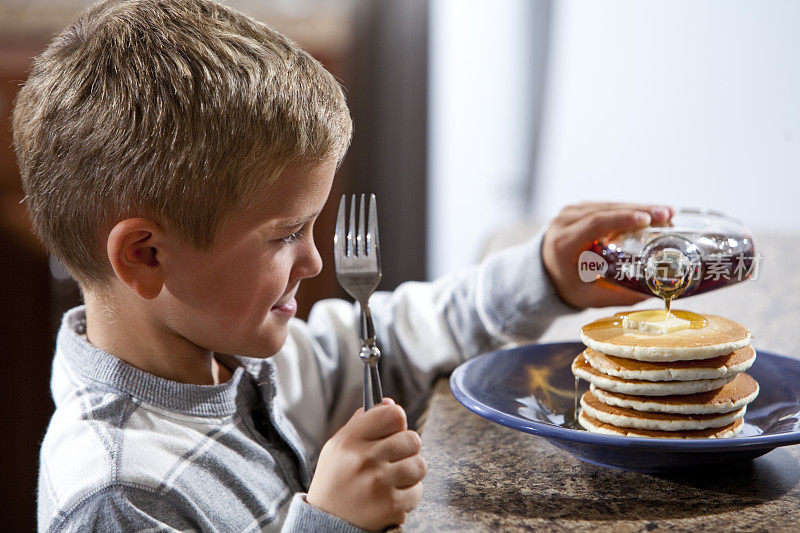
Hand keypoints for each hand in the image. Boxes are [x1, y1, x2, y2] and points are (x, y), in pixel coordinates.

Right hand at [307, 398, 425, 530]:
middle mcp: (364, 459)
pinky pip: (418, 490)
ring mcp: (379, 483)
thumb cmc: (336, 480)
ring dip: (410, 473)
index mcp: (350, 440)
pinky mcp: (391, 505)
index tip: (393, 430)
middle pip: (413, 439)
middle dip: (406, 449)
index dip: (397, 421)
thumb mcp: (338, 447)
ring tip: (391, 480)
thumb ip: (363, 422)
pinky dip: (408, 495)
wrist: (326, 523)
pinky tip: (390, 496)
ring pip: (419, 465)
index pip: (393, 414)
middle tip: (391, 460)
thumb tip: (390, 401)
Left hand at [542, 202, 674, 308]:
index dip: (621, 219)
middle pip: (604, 211)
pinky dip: (627, 209)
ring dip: (638, 208)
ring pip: (607, 205)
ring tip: (667, 213)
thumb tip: (653, 295)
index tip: (646, 219)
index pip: (593, 224)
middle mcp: (564, 223)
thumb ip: (618, 296)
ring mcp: (570, 213)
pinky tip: (649, 213)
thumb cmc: (566, 285)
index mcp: (562, 244)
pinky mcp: (578, 209)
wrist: (542, 271)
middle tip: (668, 215)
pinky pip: (605, 206)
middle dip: (639, 211)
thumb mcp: (588, 297)